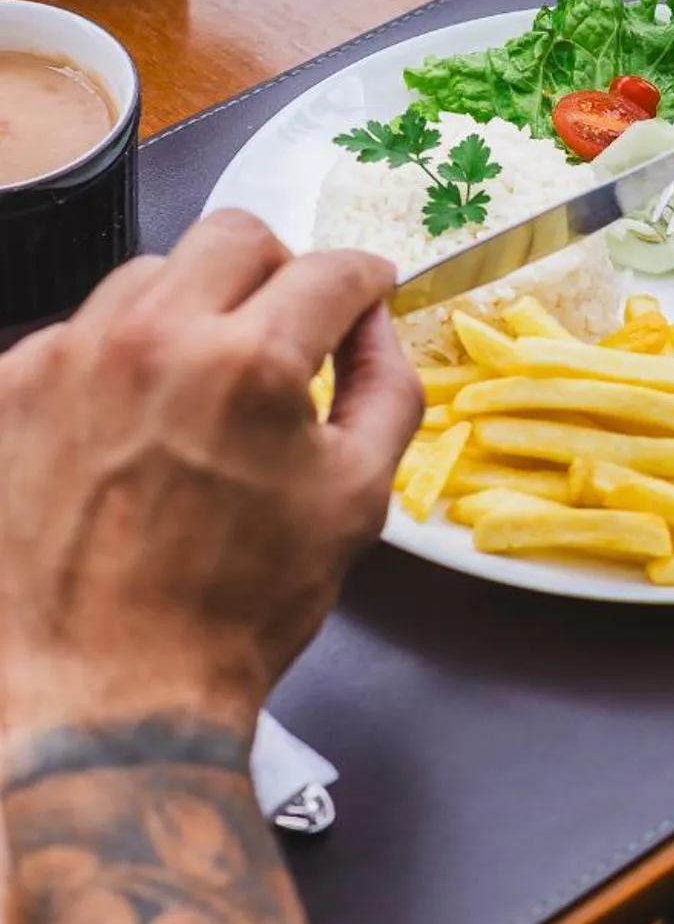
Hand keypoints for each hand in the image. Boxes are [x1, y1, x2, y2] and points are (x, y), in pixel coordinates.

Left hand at [0, 212, 420, 752]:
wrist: (102, 688)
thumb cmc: (236, 607)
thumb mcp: (354, 502)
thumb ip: (386, 393)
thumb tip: (375, 331)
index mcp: (251, 364)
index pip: (328, 271)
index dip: (365, 281)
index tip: (367, 295)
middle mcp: (152, 337)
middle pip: (234, 236)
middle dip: (280, 269)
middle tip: (290, 324)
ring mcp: (68, 356)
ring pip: (151, 275)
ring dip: (195, 309)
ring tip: (203, 389)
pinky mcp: (11, 386)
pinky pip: (84, 332)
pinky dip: (122, 360)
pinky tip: (136, 426)